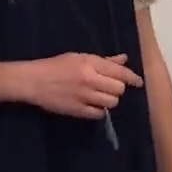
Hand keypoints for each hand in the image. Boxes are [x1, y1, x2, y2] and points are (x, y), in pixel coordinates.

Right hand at [19, 52, 143, 118]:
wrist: (33, 81)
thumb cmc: (55, 66)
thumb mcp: (78, 57)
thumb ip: (102, 61)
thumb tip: (123, 60)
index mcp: (89, 63)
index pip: (119, 72)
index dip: (132, 78)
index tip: (138, 82)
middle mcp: (89, 79)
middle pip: (118, 88)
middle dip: (117, 88)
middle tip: (110, 87)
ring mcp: (84, 96)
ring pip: (112, 102)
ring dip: (110, 100)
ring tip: (101, 97)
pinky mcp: (78, 110)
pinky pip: (99, 114)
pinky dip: (99, 110)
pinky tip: (93, 105)